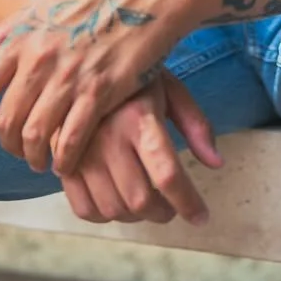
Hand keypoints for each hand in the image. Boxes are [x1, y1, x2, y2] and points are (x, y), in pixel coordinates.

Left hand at [0, 0, 185, 173]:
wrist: (144, 0)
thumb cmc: (93, 3)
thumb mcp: (43, 6)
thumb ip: (4, 32)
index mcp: (22, 37)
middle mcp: (40, 58)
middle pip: (8, 120)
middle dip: (9, 146)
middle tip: (19, 153)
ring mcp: (69, 76)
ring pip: (35, 136)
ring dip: (34, 158)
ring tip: (41, 162)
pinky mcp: (99, 92)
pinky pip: (70, 140)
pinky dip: (63, 159)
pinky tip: (66, 163)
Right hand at [60, 70, 222, 225]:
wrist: (80, 64)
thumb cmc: (132, 80)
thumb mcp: (169, 89)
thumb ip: (195, 124)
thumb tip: (217, 163)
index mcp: (140, 117)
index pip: (167, 174)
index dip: (188, 203)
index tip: (201, 217)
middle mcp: (109, 137)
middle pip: (140, 199)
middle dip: (164, 212)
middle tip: (172, 206)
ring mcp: (82, 153)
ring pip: (113, 209)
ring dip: (136, 217)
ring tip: (146, 203)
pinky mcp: (64, 162)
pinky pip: (84, 208)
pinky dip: (105, 216)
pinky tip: (118, 201)